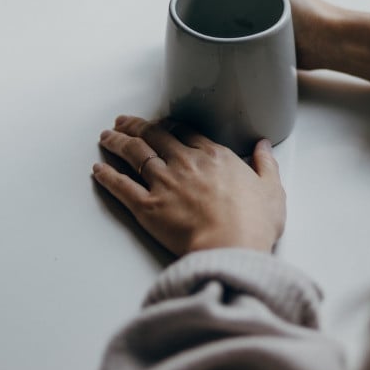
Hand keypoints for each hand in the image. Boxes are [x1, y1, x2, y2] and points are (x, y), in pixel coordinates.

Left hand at [92, 115, 285, 255]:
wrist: (232, 247)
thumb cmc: (254, 223)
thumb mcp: (272, 190)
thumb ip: (266, 164)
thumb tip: (264, 146)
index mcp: (214, 156)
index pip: (184, 132)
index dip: (168, 125)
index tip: (160, 123)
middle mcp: (185, 163)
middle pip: (154, 136)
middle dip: (136, 126)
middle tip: (123, 121)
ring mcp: (164, 183)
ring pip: (134, 154)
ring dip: (117, 142)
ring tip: (106, 136)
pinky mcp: (148, 207)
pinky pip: (121, 186)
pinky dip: (107, 176)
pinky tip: (98, 169)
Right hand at [194, 0, 369, 82]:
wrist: (322, 40)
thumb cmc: (299, 6)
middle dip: (209, 2)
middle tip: (207, 18)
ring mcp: (256, 5)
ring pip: (223, 10)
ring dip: (218, 20)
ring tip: (219, 31)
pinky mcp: (258, 27)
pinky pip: (233, 28)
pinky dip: (228, 33)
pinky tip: (227, 41)